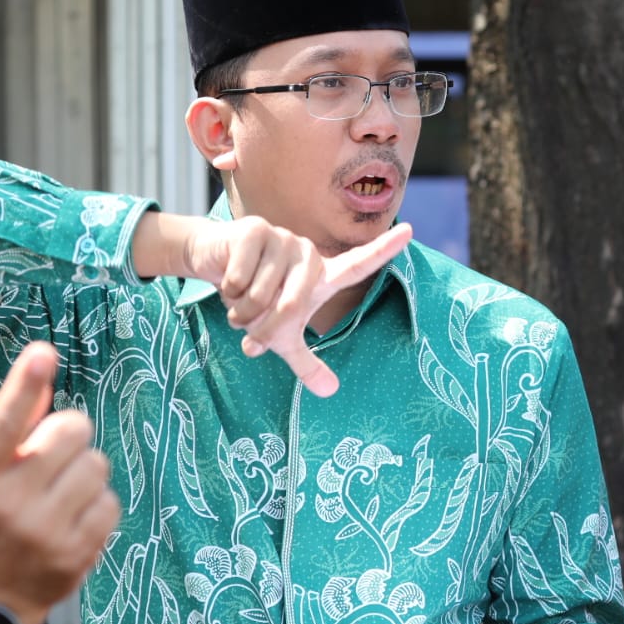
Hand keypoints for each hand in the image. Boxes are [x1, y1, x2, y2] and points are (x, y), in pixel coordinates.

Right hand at [0, 341, 118, 623]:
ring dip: (84, 472)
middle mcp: (9, 503)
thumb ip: (8, 423)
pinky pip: (110, 502)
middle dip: (69, 436)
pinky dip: (96, 505)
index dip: (25, 385)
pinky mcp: (76, 554)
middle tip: (53, 457)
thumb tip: (42, 370)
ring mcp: (44, 532)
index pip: (4, 423)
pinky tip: (72, 519)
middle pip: (72, 432)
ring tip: (60, 493)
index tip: (43, 354)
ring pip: (97, 465)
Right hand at [185, 217, 412, 396]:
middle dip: (262, 328)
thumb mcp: (282, 337)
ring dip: (240, 310)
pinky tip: (226, 279)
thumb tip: (331, 392)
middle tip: (247, 325)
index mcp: (321, 276)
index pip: (358, 265)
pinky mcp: (254, 231)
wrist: (214, 264)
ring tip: (237, 298)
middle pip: (291, 307)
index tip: (410, 231)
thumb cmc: (255, 300)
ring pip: (260, 296)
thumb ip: (306, 362)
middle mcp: (307, 254)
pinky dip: (228, 291)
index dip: (384, 250)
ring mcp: (283, 238)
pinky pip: (240, 279)